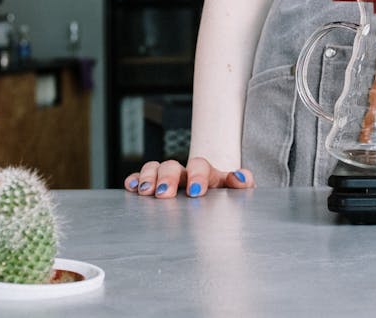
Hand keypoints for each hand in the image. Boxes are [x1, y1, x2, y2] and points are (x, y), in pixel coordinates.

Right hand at [123, 157, 254, 198]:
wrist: (217, 208)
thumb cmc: (226, 201)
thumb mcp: (238, 194)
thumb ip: (244, 185)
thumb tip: (239, 177)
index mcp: (207, 174)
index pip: (200, 166)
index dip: (197, 176)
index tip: (196, 192)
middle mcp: (185, 174)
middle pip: (172, 166)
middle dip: (168, 178)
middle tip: (165, 194)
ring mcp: (168, 179)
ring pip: (155, 168)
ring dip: (148, 178)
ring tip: (146, 192)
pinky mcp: (153, 187)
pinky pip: (140, 178)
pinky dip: (134, 180)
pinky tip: (131, 187)